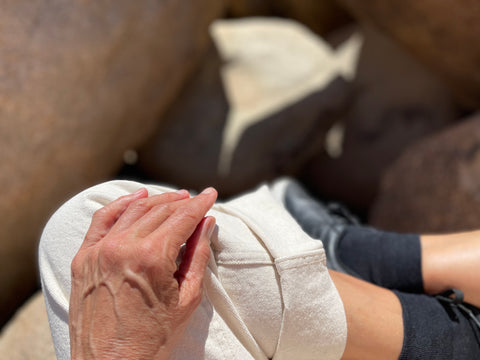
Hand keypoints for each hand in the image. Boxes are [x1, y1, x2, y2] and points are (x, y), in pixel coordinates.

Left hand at [69, 187, 216, 359]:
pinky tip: (137, 198)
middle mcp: (122, 247)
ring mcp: (99, 251)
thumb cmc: (153, 338)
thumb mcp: (186, 298)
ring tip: (175, 197)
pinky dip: (121, 204)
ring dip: (157, 200)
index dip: (200, 204)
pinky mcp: (83, 258)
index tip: (210, 194)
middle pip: (160, 210)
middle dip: (183, 202)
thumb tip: (207, 224)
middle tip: (196, 200)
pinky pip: (103, 219)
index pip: (182, 217)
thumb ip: (198, 254)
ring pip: (133, 210)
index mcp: (151, 258)